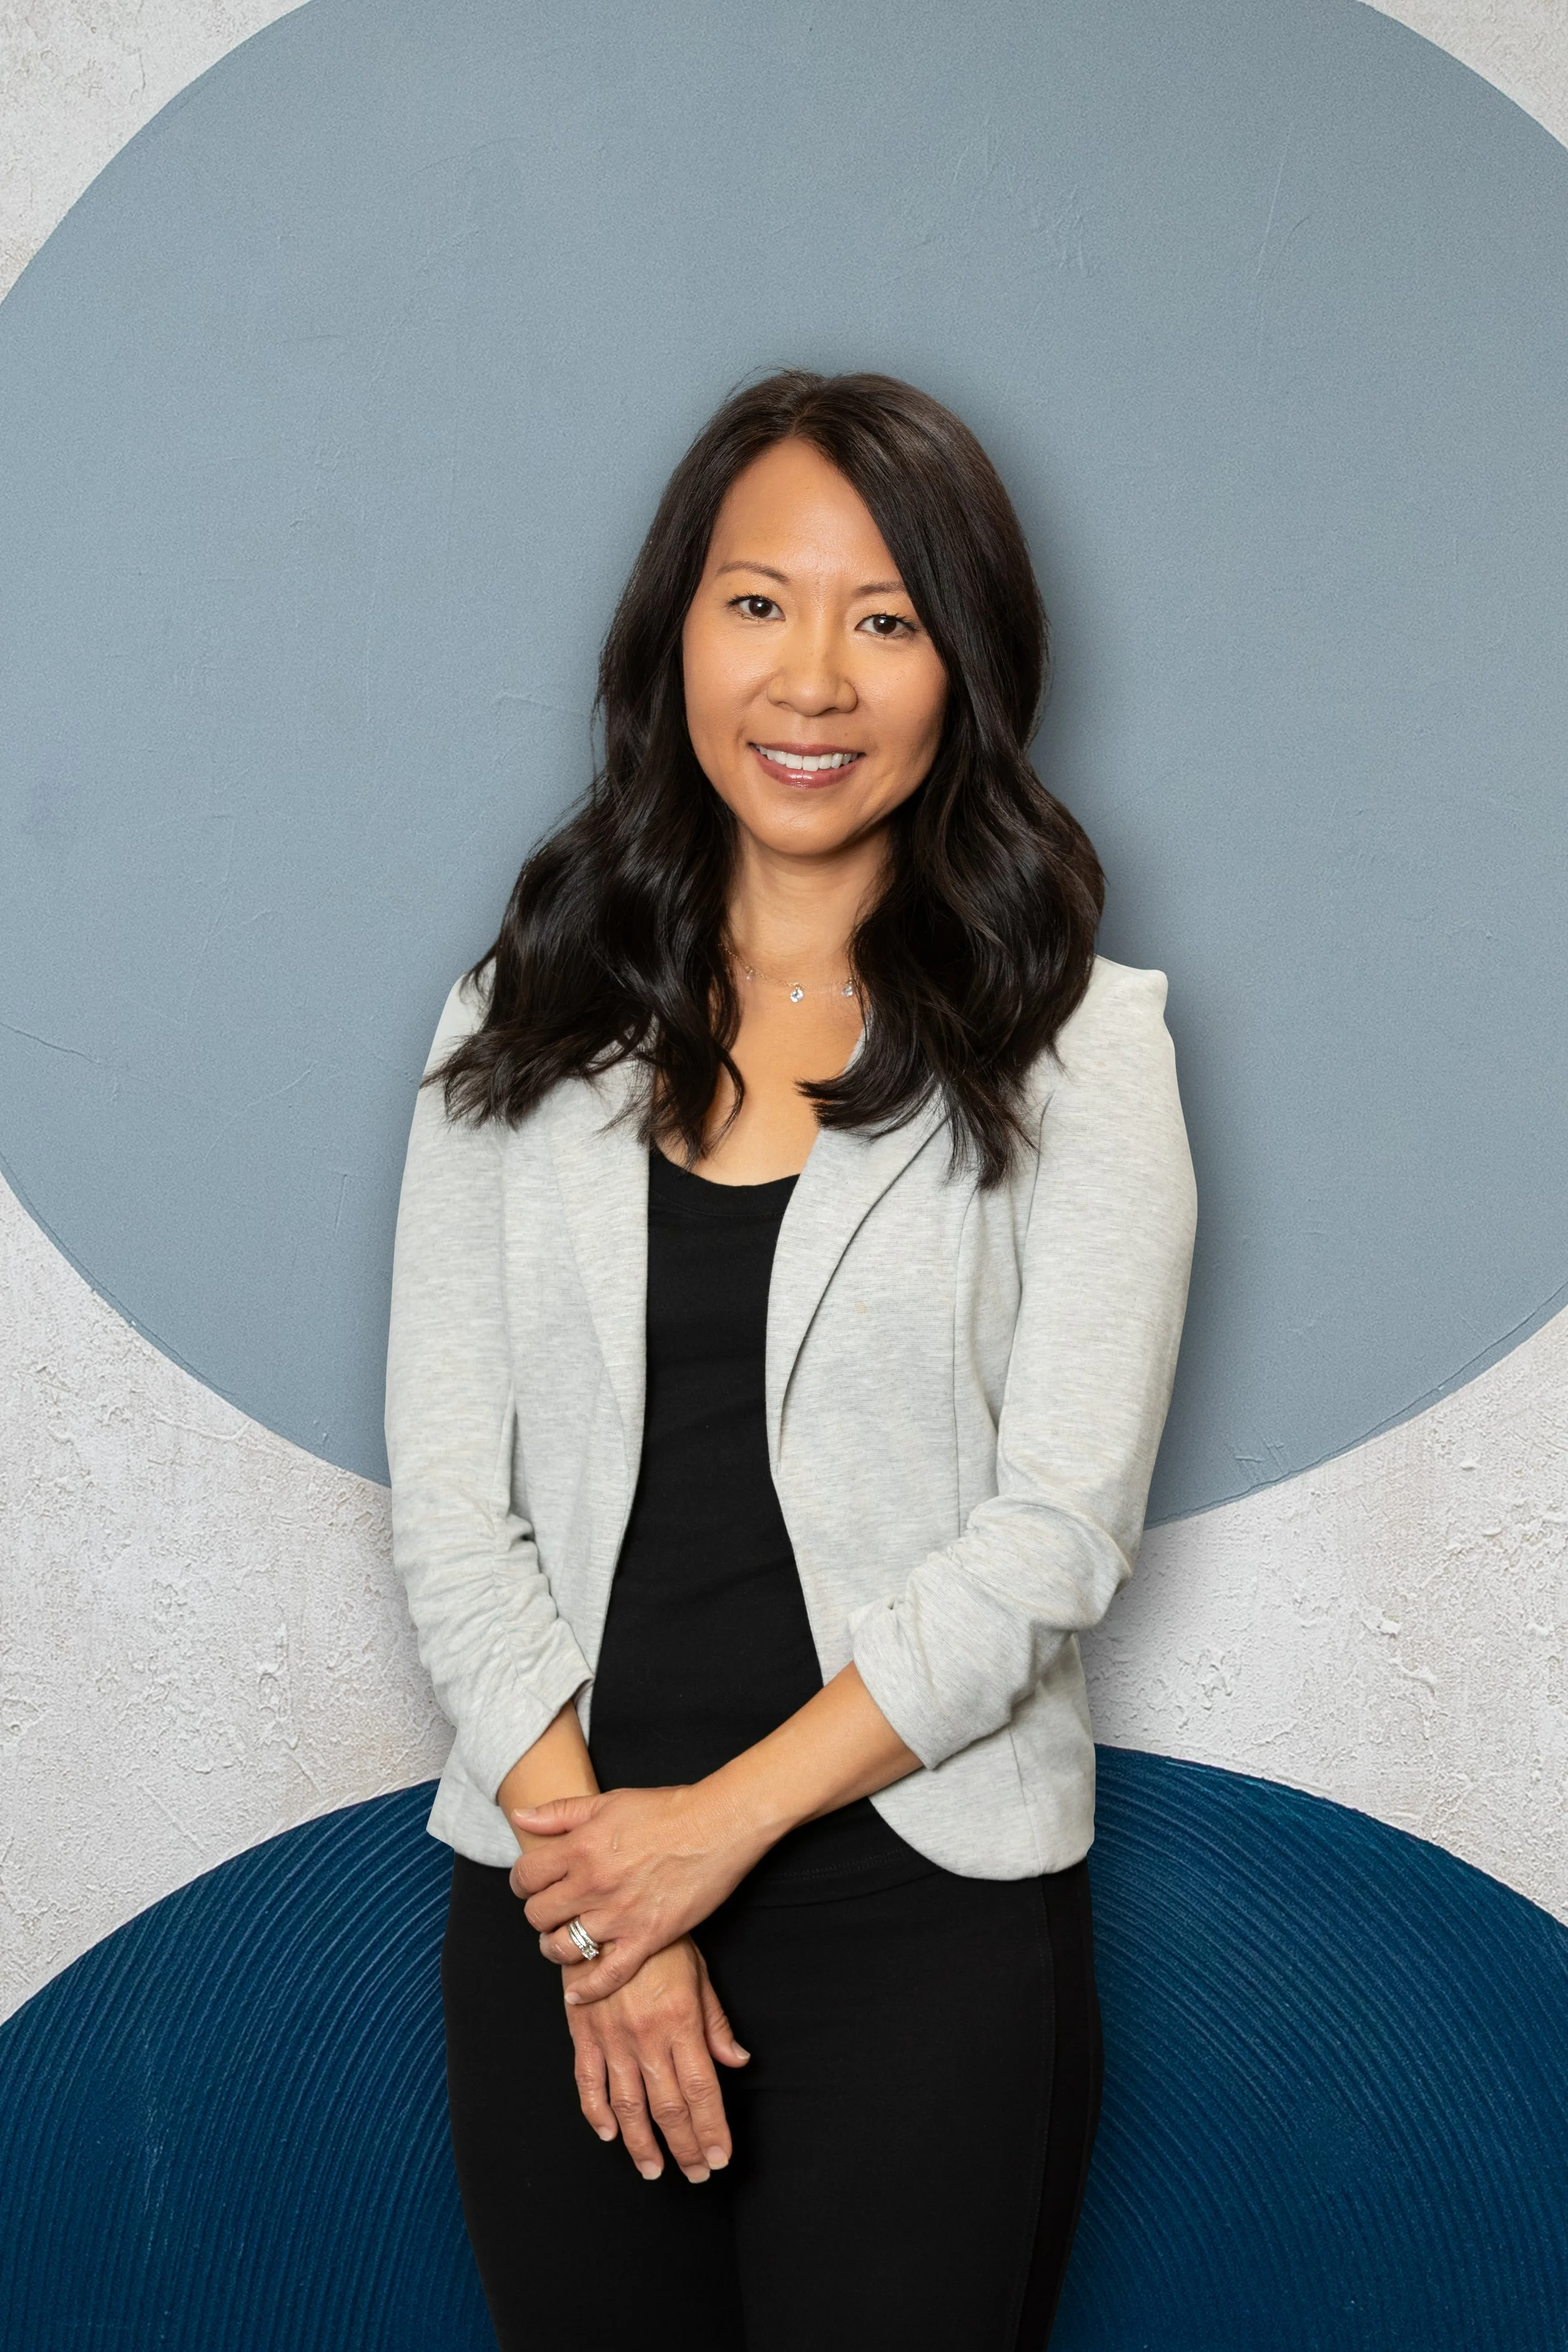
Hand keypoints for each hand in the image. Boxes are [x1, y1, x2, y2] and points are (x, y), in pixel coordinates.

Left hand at [510, 1783, 766, 2002]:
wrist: (717, 1825)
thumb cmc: (666, 1809)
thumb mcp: (607, 1802)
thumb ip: (560, 1812)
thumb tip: (521, 1815)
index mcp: (581, 1847)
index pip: (525, 1877)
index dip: (522, 1882)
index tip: (532, 1884)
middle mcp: (593, 1884)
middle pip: (538, 1915)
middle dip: (538, 1914)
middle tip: (551, 1910)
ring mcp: (619, 1915)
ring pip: (563, 1948)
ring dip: (555, 1948)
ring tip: (562, 1940)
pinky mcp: (646, 1938)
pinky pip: (607, 1975)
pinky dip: (587, 1990)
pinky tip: (576, 1993)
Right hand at [564, 1935, 748, 2182]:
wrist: (606, 1916)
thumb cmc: (660, 1942)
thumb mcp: (698, 1974)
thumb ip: (715, 2023)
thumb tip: (737, 2062)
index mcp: (680, 2022)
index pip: (701, 2090)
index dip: (711, 2130)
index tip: (720, 2158)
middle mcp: (647, 2038)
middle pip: (668, 2107)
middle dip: (685, 2146)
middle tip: (696, 2173)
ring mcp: (612, 2039)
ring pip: (628, 2106)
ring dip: (641, 2144)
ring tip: (653, 2169)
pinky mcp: (583, 2035)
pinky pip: (588, 2083)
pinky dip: (596, 2113)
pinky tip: (608, 2133)